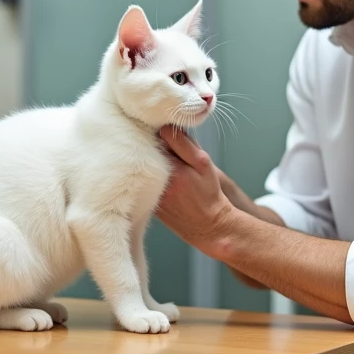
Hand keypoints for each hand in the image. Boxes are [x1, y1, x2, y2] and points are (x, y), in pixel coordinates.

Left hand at [156, 126, 232, 253]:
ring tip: (173, 169)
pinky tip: (167, 181)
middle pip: (147, 151)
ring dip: (153, 161)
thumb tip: (166, 127)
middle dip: (157, 146)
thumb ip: (185, 144)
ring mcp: (148, 192)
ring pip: (145, 166)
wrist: (208, 226)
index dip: (164, 133)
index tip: (172, 133)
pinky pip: (145, 180)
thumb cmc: (208, 194)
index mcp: (168, 168)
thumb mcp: (203, 164)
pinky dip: (152, 176)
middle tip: (172, 152)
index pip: (156, 138)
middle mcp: (153, 181)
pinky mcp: (148, 201)